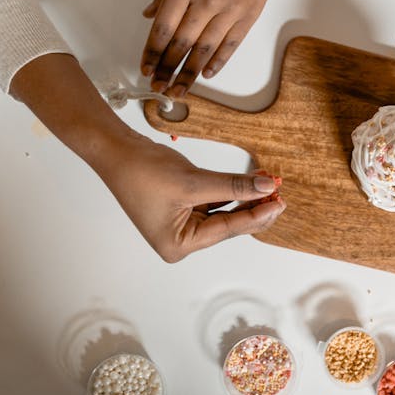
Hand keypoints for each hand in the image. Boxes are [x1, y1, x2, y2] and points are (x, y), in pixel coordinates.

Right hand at [96, 132, 285, 261]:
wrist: (115, 150)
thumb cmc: (141, 171)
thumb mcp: (194, 181)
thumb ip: (233, 186)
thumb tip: (265, 187)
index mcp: (178, 245)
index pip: (228, 230)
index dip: (257, 214)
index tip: (279, 202)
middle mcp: (181, 240)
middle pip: (229, 225)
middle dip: (254, 207)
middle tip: (278, 192)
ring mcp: (182, 224)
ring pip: (225, 212)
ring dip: (245, 197)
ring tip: (269, 184)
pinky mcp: (184, 206)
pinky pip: (215, 201)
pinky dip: (232, 191)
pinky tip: (252, 182)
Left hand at [141, 0, 292, 96]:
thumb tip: (151, 13)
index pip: (163, 29)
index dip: (152, 53)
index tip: (146, 67)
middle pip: (181, 45)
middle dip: (167, 70)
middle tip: (159, 86)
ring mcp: (229, 8)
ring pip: (204, 50)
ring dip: (189, 74)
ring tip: (180, 89)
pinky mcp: (249, 13)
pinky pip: (230, 45)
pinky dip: (217, 62)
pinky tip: (206, 73)